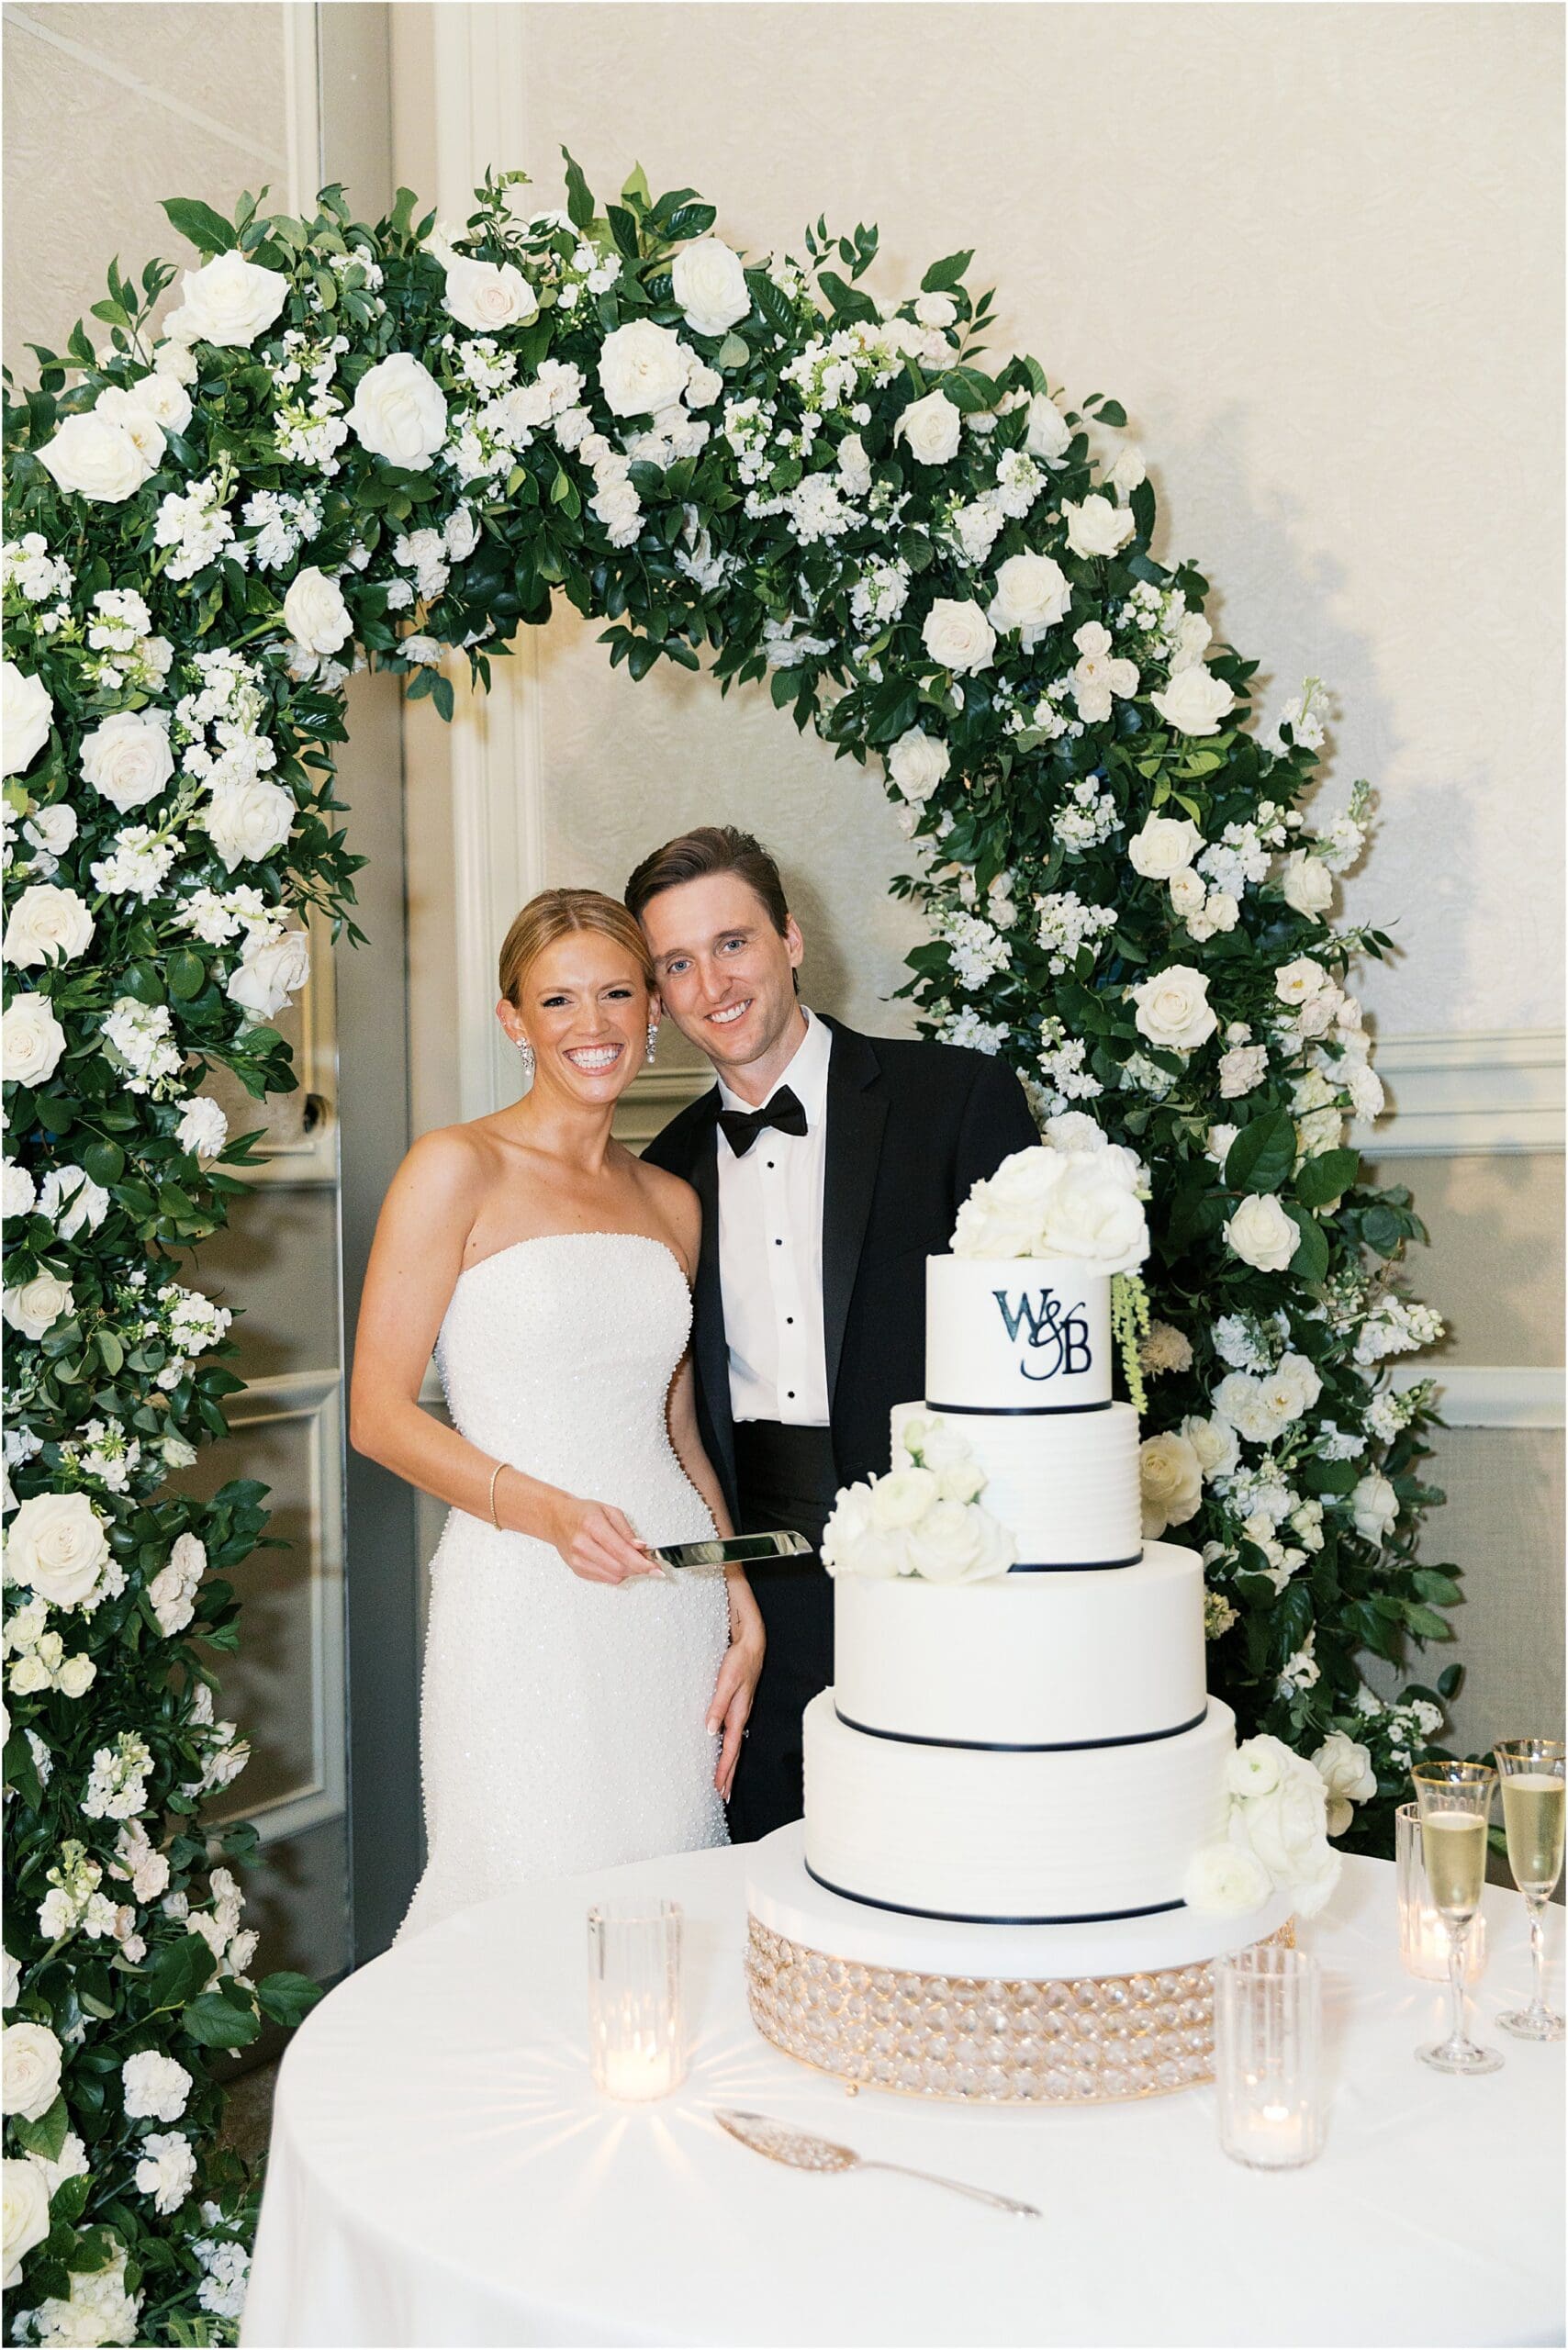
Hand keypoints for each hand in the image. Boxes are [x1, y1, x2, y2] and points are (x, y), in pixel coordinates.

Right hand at [547, 1494, 658, 1584]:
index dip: (642, 1563)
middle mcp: (582, 1545)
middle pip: (619, 1568)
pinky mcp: (578, 1570)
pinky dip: (616, 1573)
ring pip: (613, 1577)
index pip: (621, 1551)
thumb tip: (641, 1547)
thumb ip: (626, 1531)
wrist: (557, 1519)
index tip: (656, 1569)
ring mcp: (578, 1560)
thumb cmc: (583, 1513)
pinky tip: (616, 1561)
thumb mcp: (609, 1511)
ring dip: (628, 1571)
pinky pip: (605, 1579)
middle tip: (647, 1561)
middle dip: (638, 1568)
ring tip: (630, 1558)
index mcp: (592, 1525)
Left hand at [707, 1625, 763, 1800]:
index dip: (724, 1770)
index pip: (730, 1750)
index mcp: (738, 1714)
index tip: (719, 1788)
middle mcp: (740, 1716)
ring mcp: (740, 1712)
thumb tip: (711, 1731)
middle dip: (729, 1775)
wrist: (752, 1644)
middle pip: (735, 1753)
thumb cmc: (740, 1661)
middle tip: (723, 1796)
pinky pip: (733, 1734)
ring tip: (724, 1781)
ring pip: (734, 1745)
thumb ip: (718, 1706)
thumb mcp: (725, 1682)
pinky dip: (729, 1748)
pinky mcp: (737, 1705)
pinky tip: (724, 1749)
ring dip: (730, 1764)